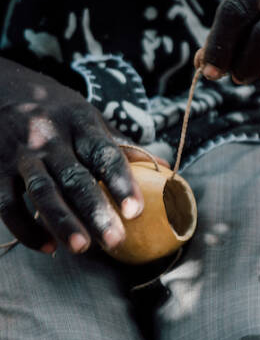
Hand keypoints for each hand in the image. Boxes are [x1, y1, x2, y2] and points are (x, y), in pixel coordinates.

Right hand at [0, 58, 166, 254]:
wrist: (7, 91)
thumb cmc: (62, 114)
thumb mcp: (91, 120)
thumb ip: (123, 145)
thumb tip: (165, 168)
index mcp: (80, 123)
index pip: (104, 153)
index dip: (121, 182)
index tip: (136, 211)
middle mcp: (50, 137)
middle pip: (74, 177)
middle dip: (95, 211)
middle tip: (115, 240)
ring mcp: (21, 154)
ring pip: (42, 191)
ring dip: (62, 221)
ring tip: (81, 248)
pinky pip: (7, 203)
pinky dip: (25, 227)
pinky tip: (47, 247)